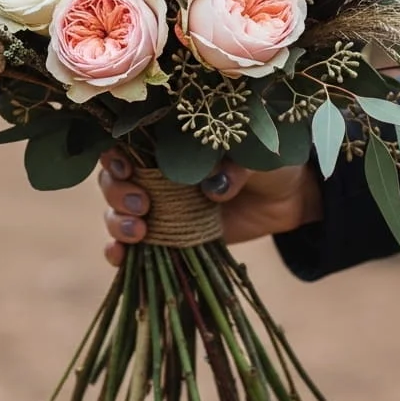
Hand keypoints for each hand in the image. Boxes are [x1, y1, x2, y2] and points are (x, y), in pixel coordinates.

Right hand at [98, 152, 323, 266]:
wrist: (288, 198)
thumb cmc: (267, 162)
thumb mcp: (255, 157)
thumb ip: (235, 166)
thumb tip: (214, 185)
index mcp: (168, 143)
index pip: (124, 143)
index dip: (115, 155)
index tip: (129, 168)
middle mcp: (155, 172)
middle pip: (112, 179)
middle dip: (117, 192)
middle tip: (142, 205)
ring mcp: (159, 207)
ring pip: (115, 212)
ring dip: (117, 222)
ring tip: (139, 232)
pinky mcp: (168, 237)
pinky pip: (131, 246)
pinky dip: (118, 252)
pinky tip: (119, 257)